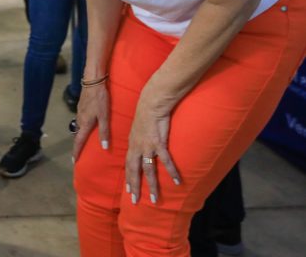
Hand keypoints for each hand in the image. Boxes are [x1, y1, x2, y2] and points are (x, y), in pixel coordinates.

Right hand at [72, 79, 110, 162]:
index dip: (76, 151)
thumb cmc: (99, 99)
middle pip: (77, 134)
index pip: (79, 141)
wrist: (93, 81)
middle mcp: (80, 119)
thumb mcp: (104, 116)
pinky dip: (83, 125)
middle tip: (80, 151)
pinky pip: (80, 119)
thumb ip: (104, 131)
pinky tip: (88, 123)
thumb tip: (104, 147)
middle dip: (78, 143)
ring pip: (79, 126)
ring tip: (84, 139)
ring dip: (80, 134)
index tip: (74, 160)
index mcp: (85, 123)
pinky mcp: (81, 106)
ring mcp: (79, 111)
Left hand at [125, 89, 180, 204]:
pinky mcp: (159, 143)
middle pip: (134, 171)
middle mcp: (137, 147)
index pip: (128, 165)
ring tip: (155, 199)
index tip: (127, 190)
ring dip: (152, 186)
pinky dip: (172, 172)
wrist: (152, 102)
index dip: (128, 178)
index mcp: (132, 144)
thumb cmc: (147, 113)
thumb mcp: (138, 128)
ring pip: (148, 170)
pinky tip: (177, 181)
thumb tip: (141, 144)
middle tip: (134, 201)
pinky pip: (166, 161)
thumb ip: (139, 138)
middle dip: (134, 187)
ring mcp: (147, 146)